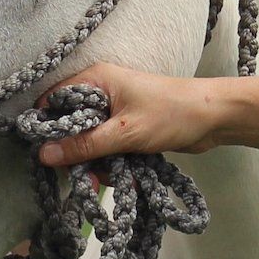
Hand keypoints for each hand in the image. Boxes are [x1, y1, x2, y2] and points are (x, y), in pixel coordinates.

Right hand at [36, 62, 222, 168]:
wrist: (215, 118)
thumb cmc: (171, 114)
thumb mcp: (124, 133)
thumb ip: (84, 146)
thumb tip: (43, 155)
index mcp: (96, 80)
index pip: (54, 101)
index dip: (47, 127)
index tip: (48, 155)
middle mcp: (101, 92)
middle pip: (70, 126)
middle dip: (79, 155)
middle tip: (88, 178)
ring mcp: (114, 110)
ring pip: (89, 142)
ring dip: (99, 164)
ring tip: (119, 177)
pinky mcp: (126, 127)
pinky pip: (107, 148)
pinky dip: (114, 164)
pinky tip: (130, 176)